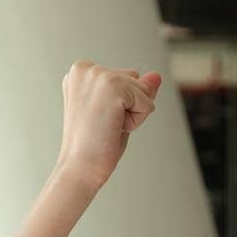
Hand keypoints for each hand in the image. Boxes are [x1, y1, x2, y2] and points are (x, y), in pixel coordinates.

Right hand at [53, 60, 161, 191]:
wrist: (80, 168)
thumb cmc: (94, 144)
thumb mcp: (116, 111)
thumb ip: (135, 89)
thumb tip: (157, 76)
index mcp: (80, 71)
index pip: (124, 78)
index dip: (119, 105)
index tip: (98, 120)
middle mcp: (86, 68)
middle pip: (135, 80)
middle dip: (128, 107)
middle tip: (103, 125)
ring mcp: (99, 75)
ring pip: (143, 90)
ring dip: (132, 115)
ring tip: (107, 127)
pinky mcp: (113, 86)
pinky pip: (147, 104)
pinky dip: (136, 121)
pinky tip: (113, 128)